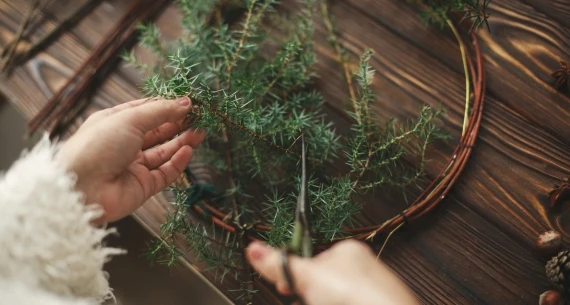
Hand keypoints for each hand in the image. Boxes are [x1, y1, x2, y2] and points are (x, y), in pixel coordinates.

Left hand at [57, 97, 203, 222]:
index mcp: (115, 123)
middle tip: (199, 118)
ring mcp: (133, 166)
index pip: (146, 111)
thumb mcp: (130, 119)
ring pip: (164, 152)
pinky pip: (165, 173)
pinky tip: (189, 151)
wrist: (82, 189)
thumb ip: (160, 111)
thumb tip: (185, 102)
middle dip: (178, 124)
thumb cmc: (98, 146)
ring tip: (200, 133)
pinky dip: (178, 162)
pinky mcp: (143, 186)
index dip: (167, 106)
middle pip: (157, 132)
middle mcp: (124, 144)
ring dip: (182, 142)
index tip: (188, 103)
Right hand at [245, 240, 417, 304]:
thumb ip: (280, 265)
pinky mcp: (380, 302)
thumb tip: (252, 248)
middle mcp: (364, 266)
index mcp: (347, 250)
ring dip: (324, 301)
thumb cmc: (354, 296)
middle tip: (305, 301)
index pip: (313, 260)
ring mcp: (374, 289)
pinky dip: (342, 304)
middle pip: (325, 281)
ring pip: (339, 295)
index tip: (285, 288)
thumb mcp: (308, 278)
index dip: (296, 276)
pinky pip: (353, 302)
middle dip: (310, 294)